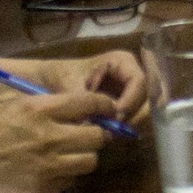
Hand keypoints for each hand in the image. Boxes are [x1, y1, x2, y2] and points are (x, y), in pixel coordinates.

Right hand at [0, 89, 113, 192]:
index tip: (107, 109)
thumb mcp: (8, 103)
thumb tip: (70, 104)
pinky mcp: (42, 188)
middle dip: (99, 133)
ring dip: (86, 156)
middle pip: (98, 136)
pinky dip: (69, 175)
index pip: (90, 103)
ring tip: (74, 153)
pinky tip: (56, 169)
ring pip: (90, 161)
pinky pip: (71, 181)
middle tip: (90, 133)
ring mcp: (47, 165)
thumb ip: (41, 104)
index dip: (104, 106)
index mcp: (39, 109)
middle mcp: (49, 136)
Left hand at [2, 49, 150, 125]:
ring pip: (142, 111)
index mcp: (123, 62)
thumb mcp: (68, 84)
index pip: (141, 82)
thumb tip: (94, 122)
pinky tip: (105, 130)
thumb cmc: (58, 75)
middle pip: (148, 98)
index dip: (132, 100)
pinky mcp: (122, 108)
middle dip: (133, 114)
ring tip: (105, 128)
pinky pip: (131, 119)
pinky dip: (121, 127)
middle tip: (113, 126)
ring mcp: (128, 93)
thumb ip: (84, 100)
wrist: (44, 82)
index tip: (116, 116)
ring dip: (127, 122)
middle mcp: (131, 76)